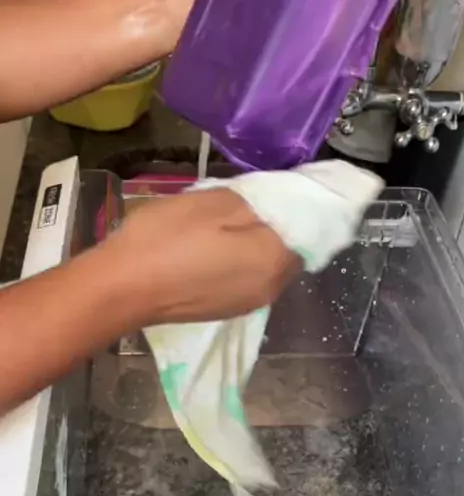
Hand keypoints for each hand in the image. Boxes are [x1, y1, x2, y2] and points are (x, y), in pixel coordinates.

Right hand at [102, 188, 301, 326]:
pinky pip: (249, 279)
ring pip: (269, 265)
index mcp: (274, 258)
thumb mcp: (214, 202)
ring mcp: (249, 304)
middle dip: (280, 225)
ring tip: (235, 223)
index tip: (288, 184)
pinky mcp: (227, 311)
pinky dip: (244, 261)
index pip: (309, 225)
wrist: (122, 289)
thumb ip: (257, 201)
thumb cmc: (167, 238)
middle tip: (256, 199)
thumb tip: (282, 202)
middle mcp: (272, 288)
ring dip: (261, 245)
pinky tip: (220, 248)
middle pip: (290, 248)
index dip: (300, 203)